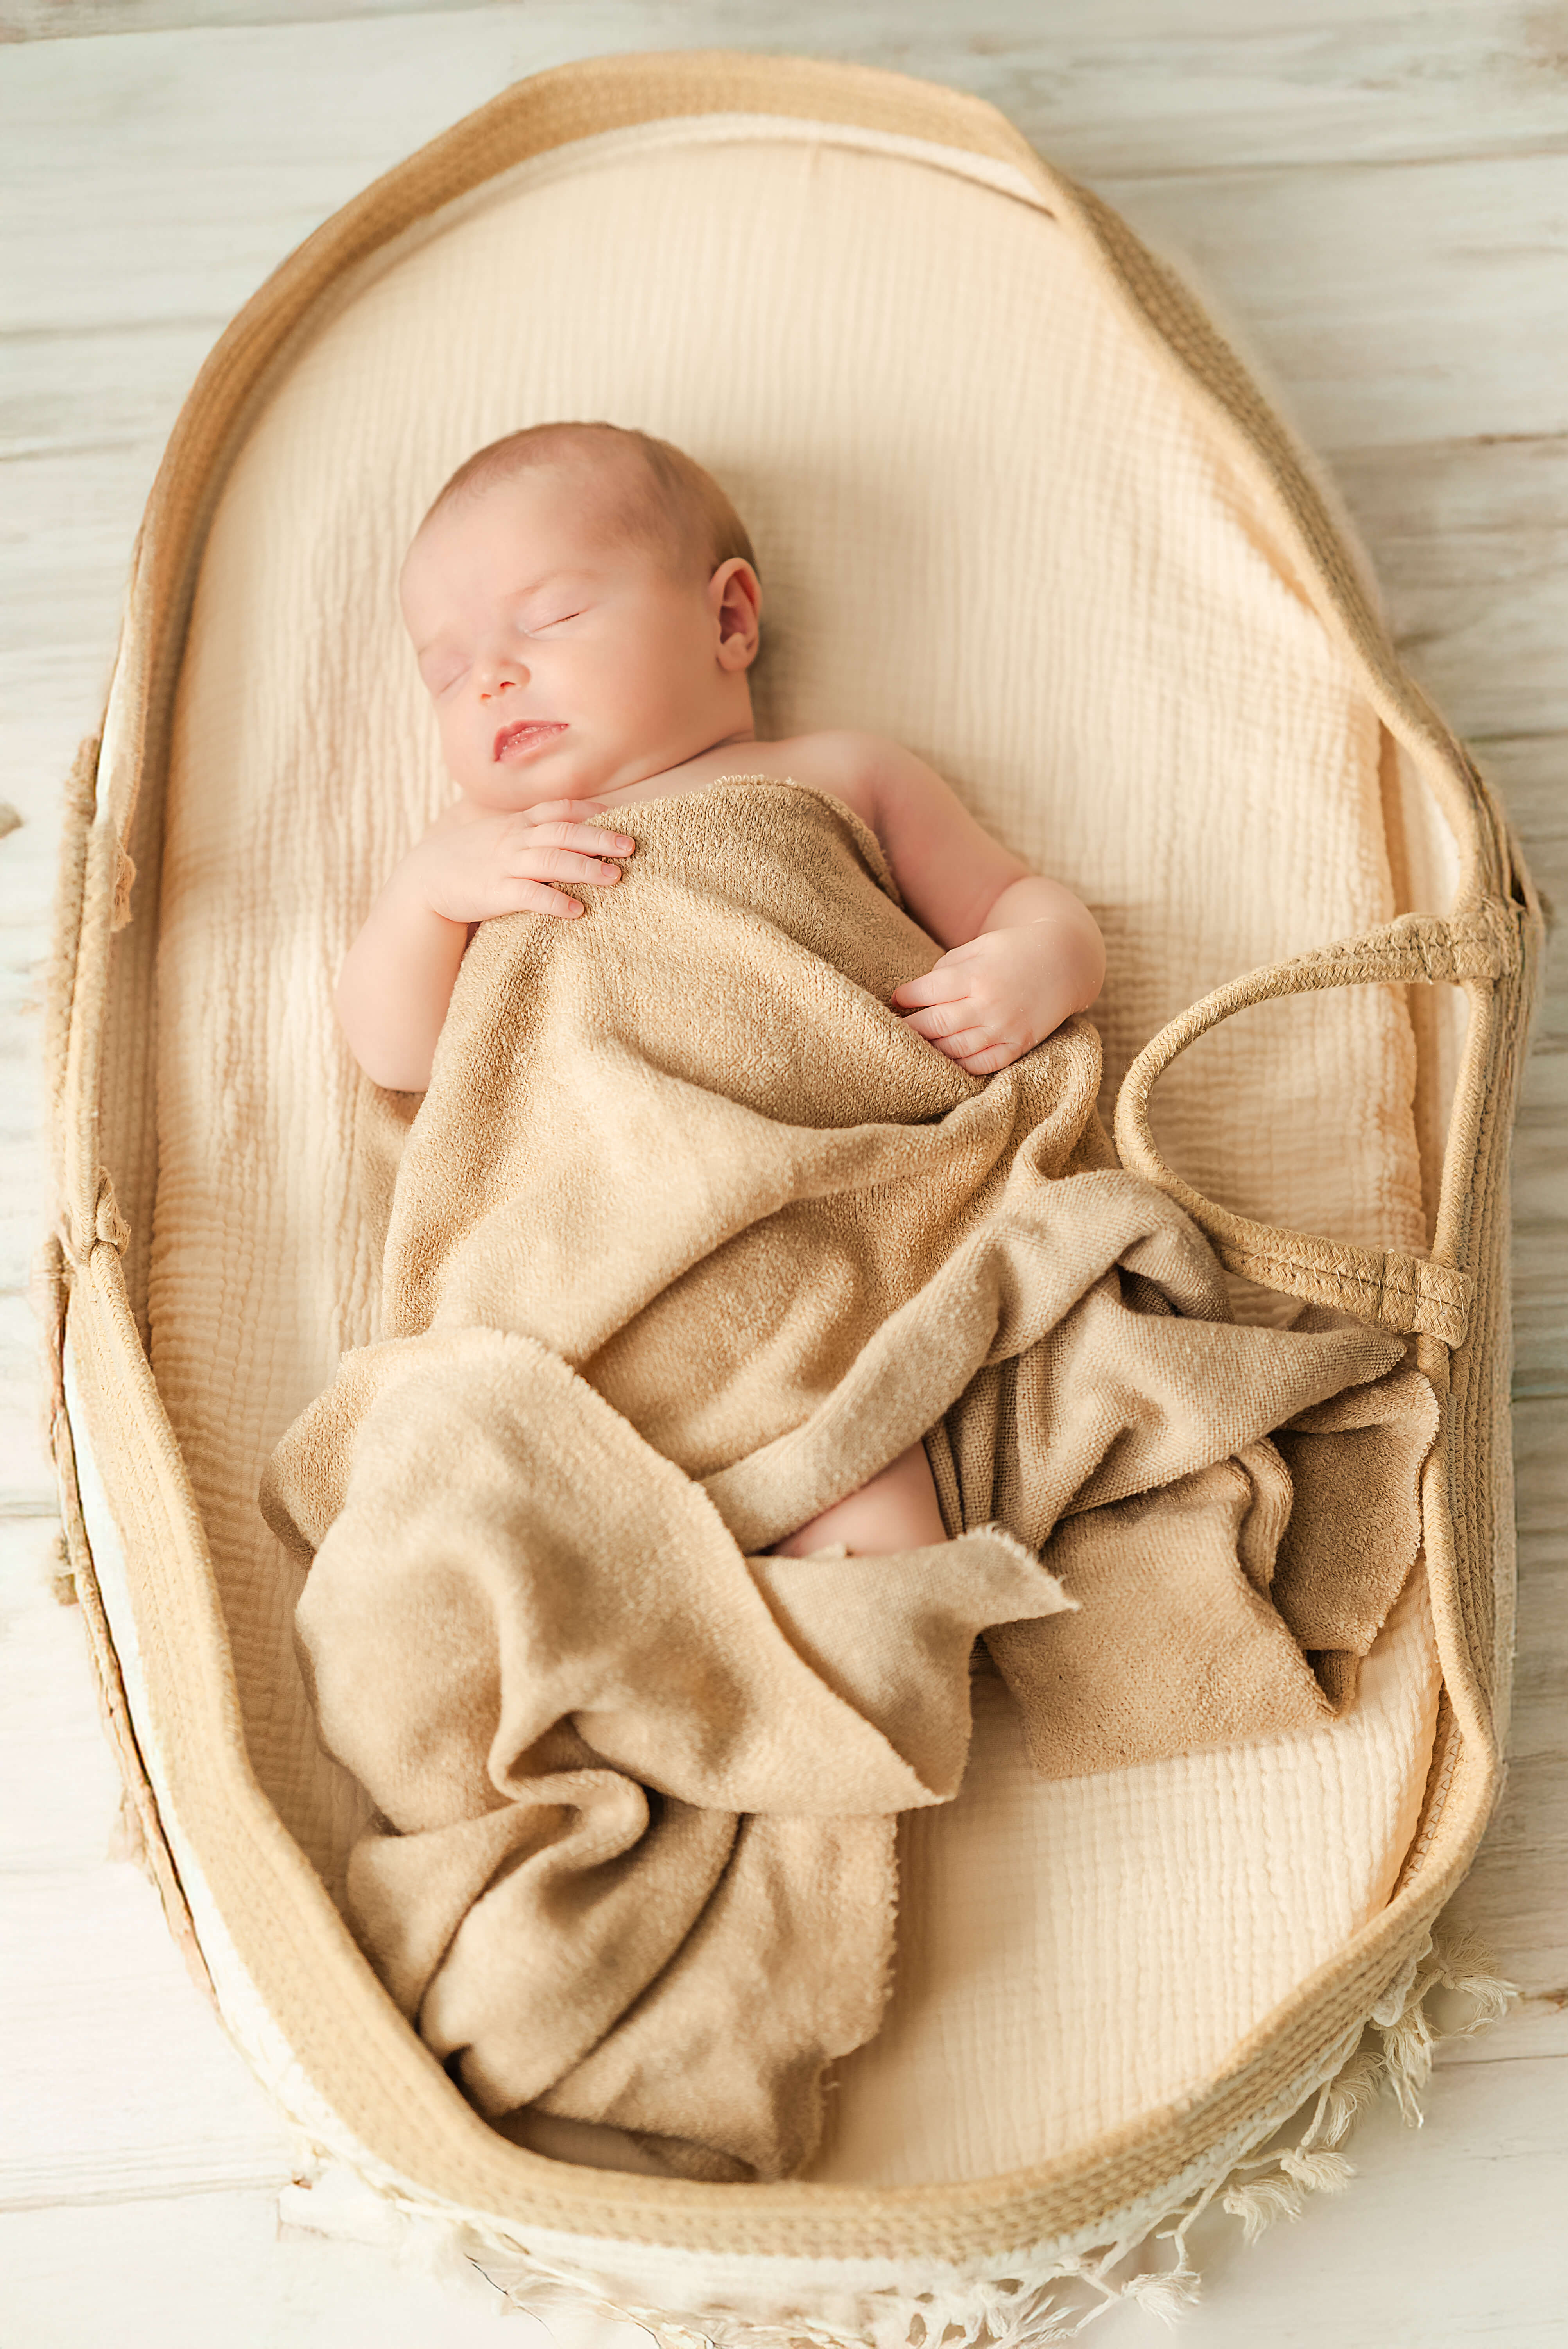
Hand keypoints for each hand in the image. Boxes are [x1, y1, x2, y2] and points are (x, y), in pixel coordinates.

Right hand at [406, 799, 633, 923]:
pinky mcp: (495, 893)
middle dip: (598, 838)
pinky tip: (577, 910)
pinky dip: (554, 902)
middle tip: (630, 846)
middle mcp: (515, 840)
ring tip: (614, 877)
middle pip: (563, 833)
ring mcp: (505, 865)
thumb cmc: (468, 858)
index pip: (558, 810)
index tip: (618, 817)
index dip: (589, 813)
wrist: (424, 879)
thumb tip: (566, 831)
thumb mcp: (500, 835)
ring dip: (585, 868)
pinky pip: (528, 896)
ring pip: (551, 861)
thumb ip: (530, 830)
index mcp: (517, 824)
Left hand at [892, 924, 1085, 1074]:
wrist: (1064, 961)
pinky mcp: (1019, 1045)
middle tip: (897, 1028)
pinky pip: (983, 1064)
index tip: (897, 999)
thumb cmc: (1013, 950)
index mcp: (977, 975)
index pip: (928, 991)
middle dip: (911, 1027)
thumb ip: (947, 967)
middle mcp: (989, 1004)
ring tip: (917, 1045)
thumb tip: (920, 993)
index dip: (906, 996)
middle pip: (936, 1023)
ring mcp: (1005, 1028)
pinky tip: (947, 1059)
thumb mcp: (979, 947)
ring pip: (955, 1048)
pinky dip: (961, 1065)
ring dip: (931, 1049)